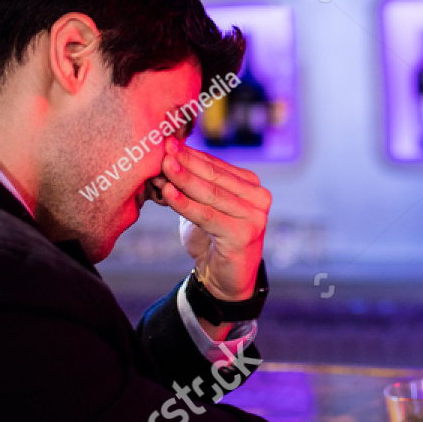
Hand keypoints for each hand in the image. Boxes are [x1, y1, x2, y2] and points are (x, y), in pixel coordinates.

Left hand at [157, 137, 271, 304]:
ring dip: (184, 179)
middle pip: (215, 177)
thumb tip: (167, 157)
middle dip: (187, 162)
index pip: (217, 165)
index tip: (168, 141)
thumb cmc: (212, 240)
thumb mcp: (204, 207)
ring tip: (163, 167)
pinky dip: (185, 204)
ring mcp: (254, 217)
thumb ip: (194, 185)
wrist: (223, 280)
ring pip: (212, 194)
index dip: (192, 153)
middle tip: (164, 149)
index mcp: (251, 186)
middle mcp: (259, 198)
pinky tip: (168, 193)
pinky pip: (208, 216)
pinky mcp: (243, 235)